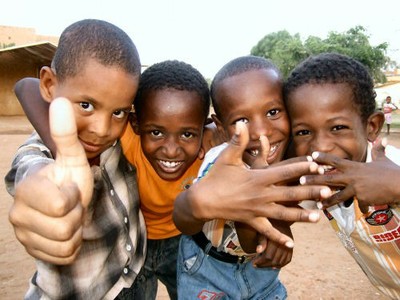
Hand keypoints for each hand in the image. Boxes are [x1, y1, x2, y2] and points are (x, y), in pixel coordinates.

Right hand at [9, 98, 92, 264]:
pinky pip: (64, 256)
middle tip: (71, 205)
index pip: (62, 205)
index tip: (68, 189)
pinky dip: (72, 245)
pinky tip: (65, 231)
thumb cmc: (68, 178)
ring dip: (76, 230)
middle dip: (77, 216)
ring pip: (65, 244)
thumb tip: (61, 100)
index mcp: (26, 188)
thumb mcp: (72, 157)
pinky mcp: (33, 251)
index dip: (74, 198)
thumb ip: (65, 133)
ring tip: (68, 216)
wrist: (65, 202)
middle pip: (65, 228)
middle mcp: (17, 214)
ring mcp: (23, 235)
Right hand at [173, 122, 330, 247]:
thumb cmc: (216, 177)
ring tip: (318, 217)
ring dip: (302, 216)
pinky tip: (291, 244)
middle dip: (310, 192)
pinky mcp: (252, 221)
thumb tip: (242, 123)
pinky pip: (267, 231)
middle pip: (290, 194)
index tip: (316, 165)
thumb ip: (238, 141)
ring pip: (284, 214)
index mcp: (258, 178)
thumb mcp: (227, 157)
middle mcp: (262, 195)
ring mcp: (258, 210)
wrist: (203, 201)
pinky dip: (278, 238)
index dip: (302, 168)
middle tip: (327, 192)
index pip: (284, 171)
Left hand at [253, 221, 292, 267]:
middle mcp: (285, 243)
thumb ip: (261, 240)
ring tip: (263, 265)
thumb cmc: (267, 222)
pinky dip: (281, 264)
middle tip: (256, 265)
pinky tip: (274, 266)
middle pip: (274, 260)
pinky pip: (288, 259)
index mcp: (277, 238)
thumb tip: (258, 251)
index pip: (268, 256)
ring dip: (271, 266)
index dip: (260, 261)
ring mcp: (290, 245)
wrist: (279, 217)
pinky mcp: (292, 246)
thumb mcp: (263, 229)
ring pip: (281, 261)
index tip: (253, 263)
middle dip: (264, 265)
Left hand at [300, 141, 399, 211]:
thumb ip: (378, 150)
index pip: (335, 160)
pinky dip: (361, 208)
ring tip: (317, 205)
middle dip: (314, 179)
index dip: (323, 157)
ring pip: (336, 195)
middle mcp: (352, 176)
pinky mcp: (362, 198)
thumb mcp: (383, 160)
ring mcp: (356, 187)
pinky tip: (362, 212)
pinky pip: (357, 205)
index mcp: (354, 166)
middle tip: (300, 180)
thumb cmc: (392, 171)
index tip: (312, 155)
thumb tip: (381, 140)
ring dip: (326, 200)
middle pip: (328, 178)